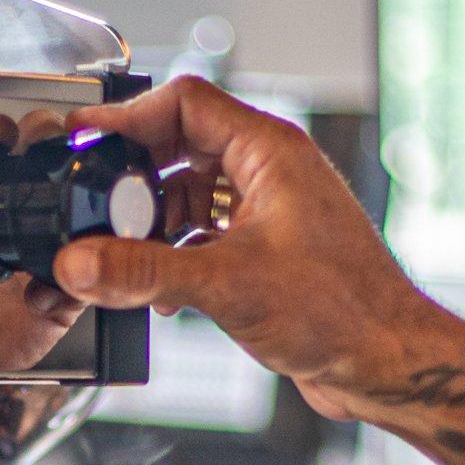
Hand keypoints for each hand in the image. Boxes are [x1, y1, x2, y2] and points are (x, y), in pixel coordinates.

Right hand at [50, 76, 444, 419]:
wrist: (383, 362)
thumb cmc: (344, 310)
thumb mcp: (225, 284)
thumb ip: (142, 271)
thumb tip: (82, 263)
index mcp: (270, 151)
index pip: (184, 102)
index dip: (128, 117)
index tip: (87, 139)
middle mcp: (271, 172)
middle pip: (180, 146)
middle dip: (134, 180)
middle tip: (99, 210)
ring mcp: (270, 210)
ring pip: (190, 194)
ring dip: (152, 224)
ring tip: (126, 257)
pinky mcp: (265, 249)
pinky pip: (204, 233)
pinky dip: (175, 254)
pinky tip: (161, 290)